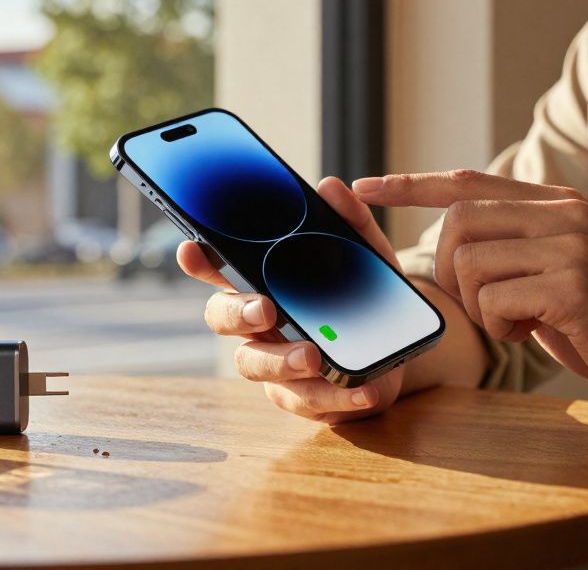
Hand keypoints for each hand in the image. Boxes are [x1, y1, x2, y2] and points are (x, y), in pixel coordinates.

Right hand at [177, 177, 403, 423]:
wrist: (396, 351)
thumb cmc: (364, 299)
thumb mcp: (368, 256)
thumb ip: (351, 223)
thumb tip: (331, 187)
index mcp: (265, 284)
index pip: (221, 270)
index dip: (200, 261)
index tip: (191, 249)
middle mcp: (260, 324)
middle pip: (223, 319)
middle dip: (237, 313)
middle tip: (266, 309)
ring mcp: (275, 363)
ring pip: (254, 365)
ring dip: (281, 361)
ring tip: (313, 357)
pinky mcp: (302, 397)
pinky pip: (307, 401)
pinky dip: (336, 396)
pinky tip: (362, 390)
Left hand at [353, 169, 587, 419]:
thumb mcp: (554, 275)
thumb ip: (513, 250)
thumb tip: (452, 239)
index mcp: (556, 204)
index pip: (467, 181)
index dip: (410, 183)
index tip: (364, 187)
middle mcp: (563, 212)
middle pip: (456, 221)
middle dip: (449, 273)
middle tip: (484, 308)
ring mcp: (570, 244)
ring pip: (469, 263)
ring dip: (479, 308)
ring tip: (520, 324)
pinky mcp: (573, 284)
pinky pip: (495, 299)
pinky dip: (502, 327)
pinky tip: (536, 334)